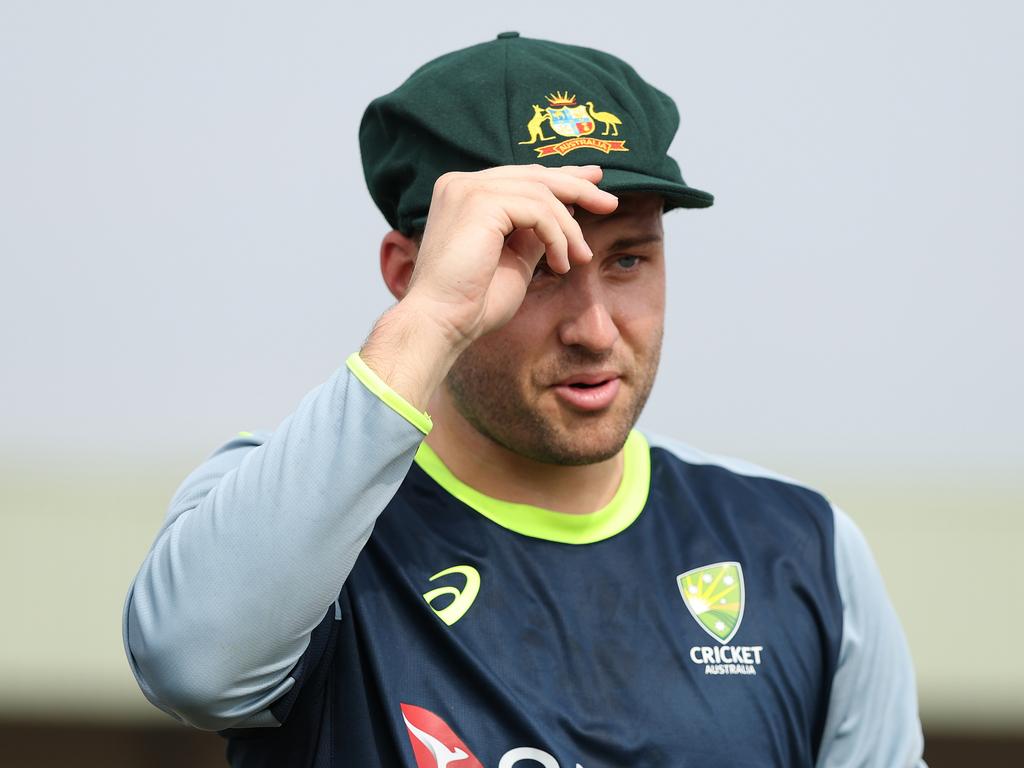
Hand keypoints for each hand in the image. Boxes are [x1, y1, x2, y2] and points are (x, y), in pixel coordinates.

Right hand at [360, 164, 616, 411]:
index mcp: (464, 193)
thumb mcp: (515, 260)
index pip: (521, 176)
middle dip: (577, 187)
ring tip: (580, 258)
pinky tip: (561, 263)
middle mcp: (462, 183)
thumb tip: (564, 214)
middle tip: (609, 202)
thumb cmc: (473, 303)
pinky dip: (557, 236)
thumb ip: (533, 234)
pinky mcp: (479, 202)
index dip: (561, 178)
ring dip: (569, 228)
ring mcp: (468, 189)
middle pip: (534, 175)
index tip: (594, 183)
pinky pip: (538, 210)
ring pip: (541, 193)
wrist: (442, 323)